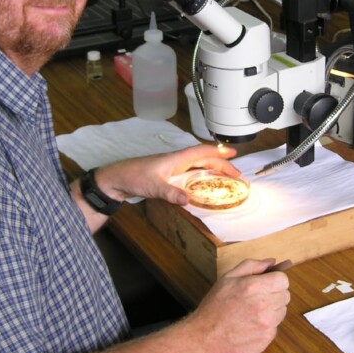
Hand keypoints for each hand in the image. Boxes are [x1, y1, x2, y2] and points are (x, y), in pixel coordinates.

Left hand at [94, 143, 239, 204]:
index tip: (234, 154)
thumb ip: (171, 193)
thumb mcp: (153, 186)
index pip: (202, 152)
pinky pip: (191, 173)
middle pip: (204, 158)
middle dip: (222, 163)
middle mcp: (177, 161)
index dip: (219, 152)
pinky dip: (202, 176)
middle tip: (237, 173)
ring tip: (226, 177)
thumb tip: (188, 200)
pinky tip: (205, 184)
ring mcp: (173, 167)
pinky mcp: (168, 175)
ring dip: (213, 169)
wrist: (117, 178)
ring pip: (198, 165)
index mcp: (176, 158)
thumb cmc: (134, 176)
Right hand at [185, 259, 290, 352]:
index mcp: (254, 287)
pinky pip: (274, 328)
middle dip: (273, 295)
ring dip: (271, 311)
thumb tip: (271, 262)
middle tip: (256, 299)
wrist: (205, 339)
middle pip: (285, 295)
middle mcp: (264, 305)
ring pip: (282, 312)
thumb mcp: (228, 278)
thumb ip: (252, 266)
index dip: (275, 280)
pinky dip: (266, 327)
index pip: (283, 279)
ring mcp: (267, 324)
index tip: (266, 284)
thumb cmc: (214, 308)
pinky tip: (250, 326)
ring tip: (251, 313)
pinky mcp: (266, 339)